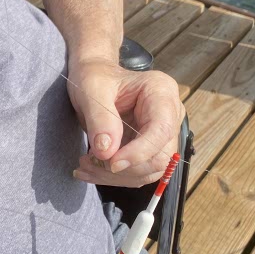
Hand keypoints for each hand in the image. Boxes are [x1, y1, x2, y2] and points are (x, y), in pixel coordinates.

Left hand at [67, 58, 183, 186]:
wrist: (93, 77)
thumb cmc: (94, 76)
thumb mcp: (92, 89)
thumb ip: (100, 118)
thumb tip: (107, 153)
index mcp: (161, 92)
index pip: (160, 131)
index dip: (139, 152)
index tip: (111, 162)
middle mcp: (169, 115)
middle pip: (159, 157)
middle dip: (124, 168)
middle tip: (88, 162)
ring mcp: (162, 134)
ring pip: (149, 171)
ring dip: (116, 176)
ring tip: (85, 166)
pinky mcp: (149, 149)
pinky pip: (138, 172)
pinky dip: (113, 177)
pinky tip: (90, 170)